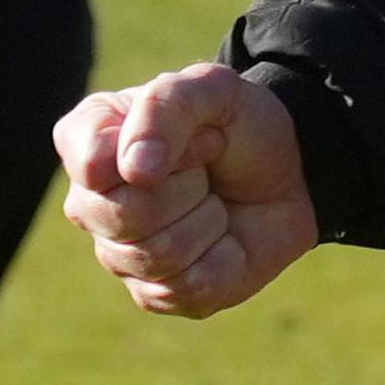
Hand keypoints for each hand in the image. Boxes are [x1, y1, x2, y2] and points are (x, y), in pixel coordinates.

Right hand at [56, 63, 319, 318]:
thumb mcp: (213, 89)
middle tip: (209, 167)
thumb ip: (165, 106)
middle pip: (124, 214)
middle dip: (189, 184)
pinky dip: (222, 257)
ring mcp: (120, 254)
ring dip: (208, 218)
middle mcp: (92, 203)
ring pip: (157, 253)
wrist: (295, 172)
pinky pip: (183, 288)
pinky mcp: (157, 294)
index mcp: (89, 142)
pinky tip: (223, 238)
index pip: (93, 163)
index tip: (198, 132)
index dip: (158, 145)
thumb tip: (132, 170)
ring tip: (214, 198)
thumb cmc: (242, 126)